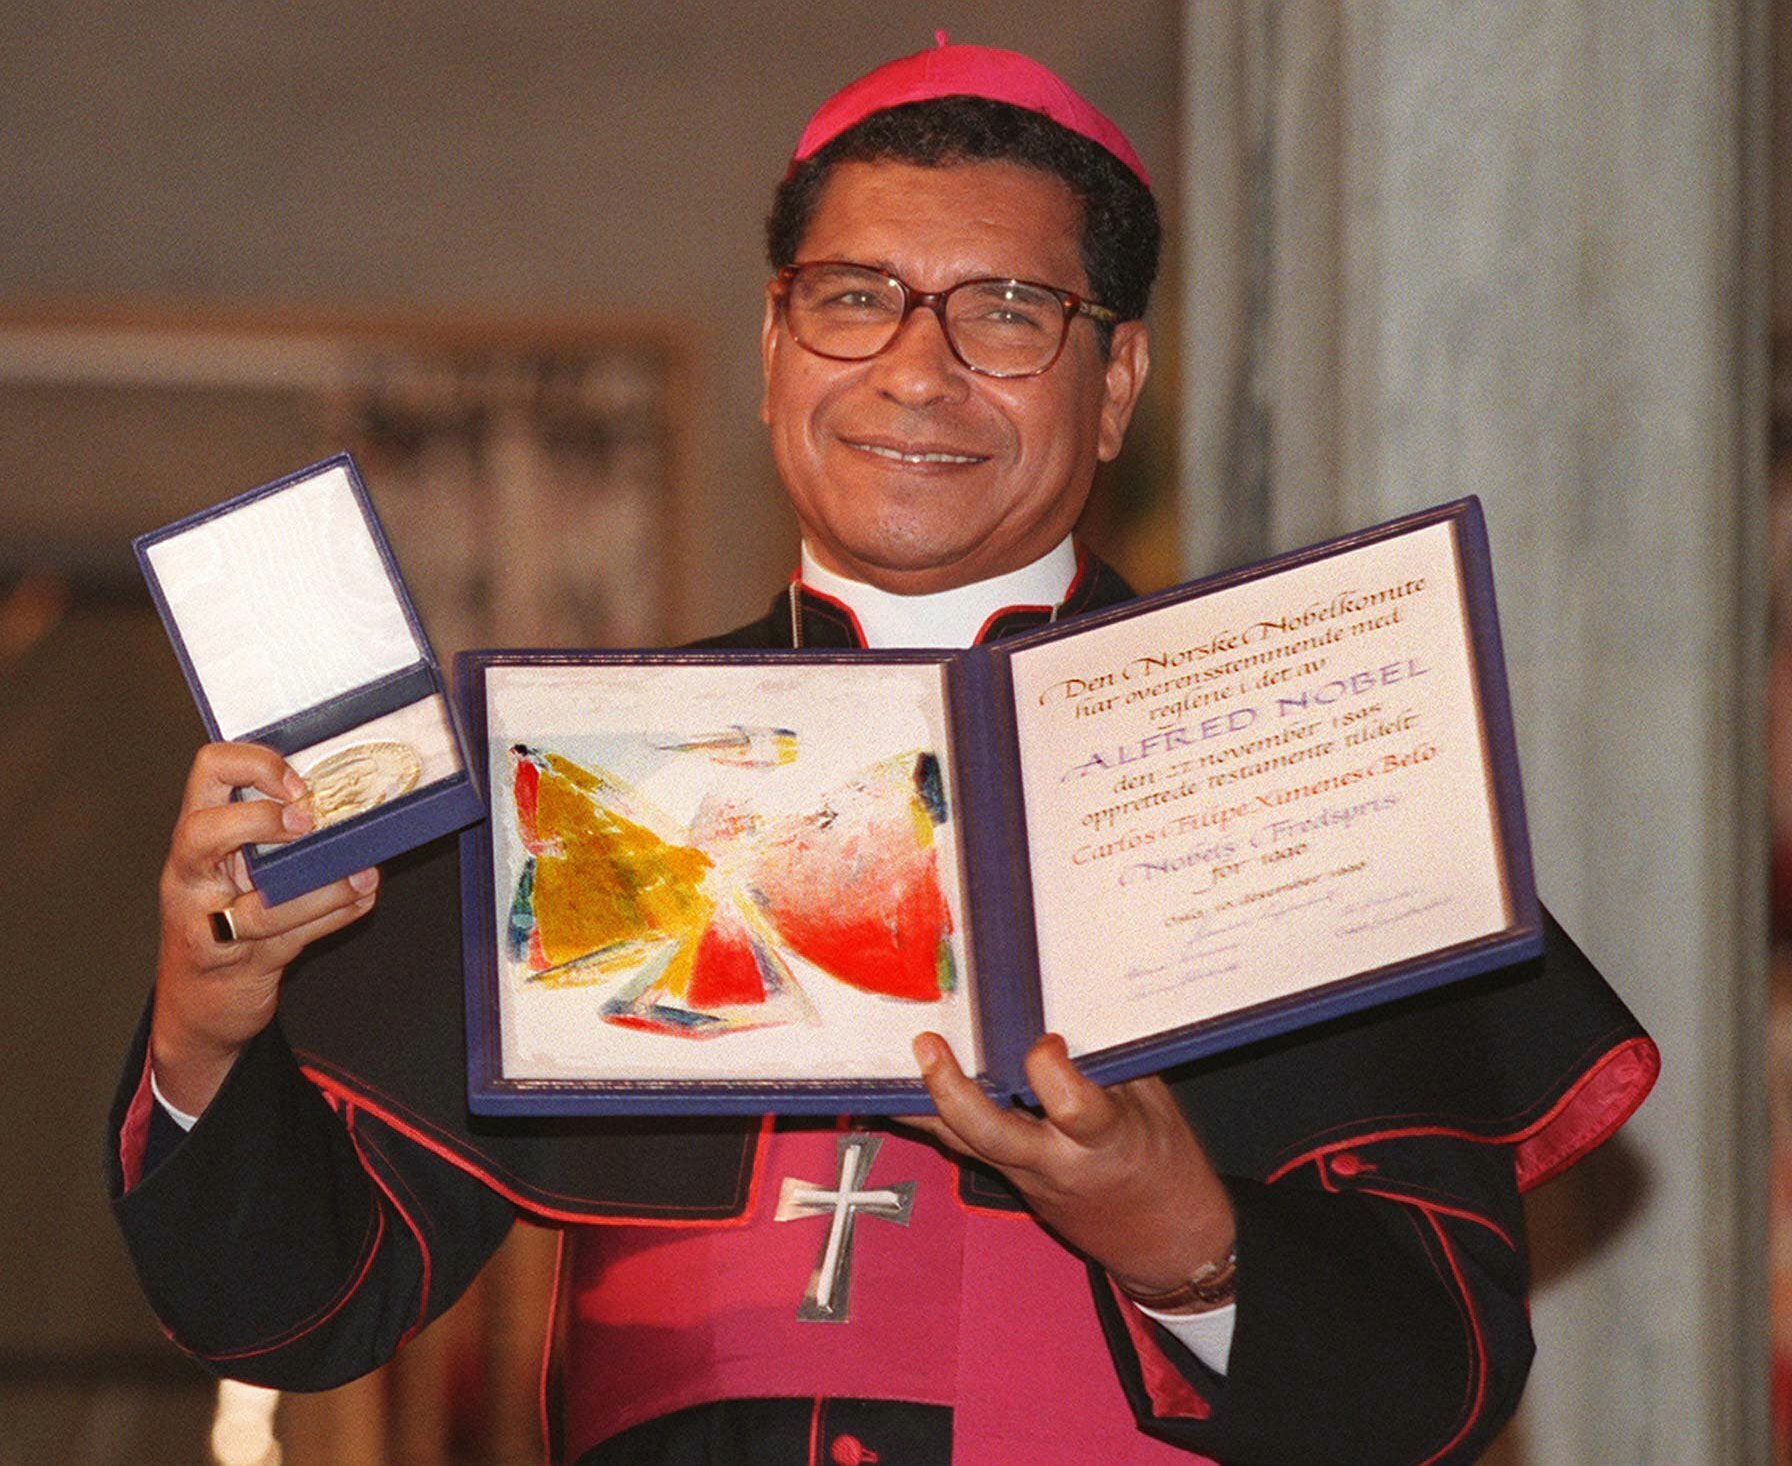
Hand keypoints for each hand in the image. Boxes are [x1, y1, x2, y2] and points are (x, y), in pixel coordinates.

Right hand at [151, 742, 378, 1116]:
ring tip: (363, 876)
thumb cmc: (225, 916)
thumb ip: (270, 831)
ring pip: (260, 907)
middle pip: (202, 833)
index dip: (254, 764)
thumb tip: (344, 800)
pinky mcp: (235, 965)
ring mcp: (206, 924)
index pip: (209, 771)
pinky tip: (362, 899)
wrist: (198, 1002)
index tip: (299, 784)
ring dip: (322, 890)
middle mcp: (189, 876)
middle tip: (310, 823)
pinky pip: (289, 939)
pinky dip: (333, 917)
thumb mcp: (236, 866)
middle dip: (260, 823)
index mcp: (195, 835)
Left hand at [905, 1032, 1234, 1305]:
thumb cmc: (1167, 1164)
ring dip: (922, 1102)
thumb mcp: (1156, 1107)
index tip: (1046, 1036)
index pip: (1070, 1106)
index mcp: (1106, 1141)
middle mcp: (1056, 1163)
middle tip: (928, 1045)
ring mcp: (1026, 1177)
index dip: (1051, 1068)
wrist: (1165, 1245)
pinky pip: (962, 1146)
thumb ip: (1110, 1062)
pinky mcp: (1009, 1180)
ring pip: (961, 1143)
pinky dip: (929, 1117)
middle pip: (992, 1133)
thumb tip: (1067, 1006)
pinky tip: (897, 1091)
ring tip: (894, 1056)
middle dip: (953, 1090)